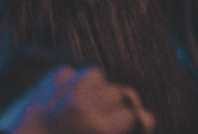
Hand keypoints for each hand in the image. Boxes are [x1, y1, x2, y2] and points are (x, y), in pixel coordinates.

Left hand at [0, 65, 155, 133]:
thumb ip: (122, 130)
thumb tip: (147, 117)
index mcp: (97, 129)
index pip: (132, 113)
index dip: (131, 120)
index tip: (126, 124)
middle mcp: (84, 104)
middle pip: (119, 92)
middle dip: (115, 105)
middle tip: (102, 119)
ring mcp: (66, 86)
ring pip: (99, 74)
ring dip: (96, 88)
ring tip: (84, 105)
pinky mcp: (51, 77)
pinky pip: (72, 70)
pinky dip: (73, 82)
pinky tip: (65, 97)